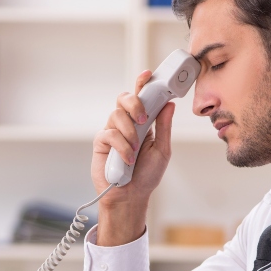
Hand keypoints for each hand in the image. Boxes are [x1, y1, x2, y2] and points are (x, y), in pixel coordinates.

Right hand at [90, 70, 175, 245]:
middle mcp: (126, 123)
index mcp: (143, 122)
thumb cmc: (146, 176)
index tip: (148, 74)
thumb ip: (164, 127)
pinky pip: (109, 134)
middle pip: (125, 98)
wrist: (130, 196)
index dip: (143, 84)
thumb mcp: (162, 151)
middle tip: (143, 118)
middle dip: (135, 103)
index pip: (142, 97)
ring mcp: (113, 131)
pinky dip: (121, 146)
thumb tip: (169, 105)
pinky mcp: (101, 143)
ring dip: (130, 132)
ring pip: (117, 115)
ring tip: (136, 149)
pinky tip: (127, 159)